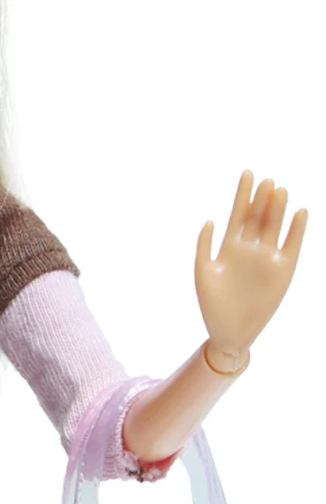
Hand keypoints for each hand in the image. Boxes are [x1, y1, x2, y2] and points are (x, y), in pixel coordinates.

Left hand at [195, 171, 305, 370]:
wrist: (230, 331)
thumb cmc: (212, 304)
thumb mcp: (203, 272)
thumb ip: (204, 247)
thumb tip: (210, 220)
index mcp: (230, 247)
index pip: (238, 214)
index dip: (243, 194)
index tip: (248, 173)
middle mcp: (251, 248)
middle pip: (258, 217)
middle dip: (262, 198)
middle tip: (267, 180)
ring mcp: (268, 257)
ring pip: (275, 226)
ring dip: (278, 208)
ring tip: (280, 190)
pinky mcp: (284, 269)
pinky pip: (293, 244)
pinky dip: (297, 229)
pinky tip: (300, 212)